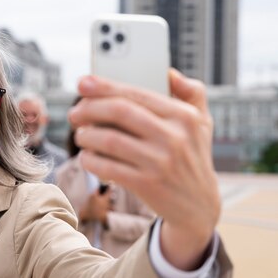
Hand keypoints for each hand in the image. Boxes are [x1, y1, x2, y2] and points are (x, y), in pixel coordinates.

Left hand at [69, 69, 219, 269]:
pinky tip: (86, 156)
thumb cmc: (193, 157)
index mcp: (184, 116)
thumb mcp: (202, 123)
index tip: (83, 83)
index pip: (136, 94)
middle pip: (119, 112)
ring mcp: (160, 162)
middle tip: (75, 112)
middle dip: (89, 109)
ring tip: (80, 135)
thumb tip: (169, 72)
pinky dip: (91, 160)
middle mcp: (174, 137)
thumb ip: (192, 92)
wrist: (199, 206)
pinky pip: (108, 167)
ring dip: (86, 135)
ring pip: (109, 140)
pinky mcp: (147, 184)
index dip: (105, 86)